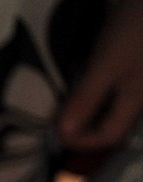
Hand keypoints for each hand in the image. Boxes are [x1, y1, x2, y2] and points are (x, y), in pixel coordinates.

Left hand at [57, 0, 142, 150]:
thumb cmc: (133, 33)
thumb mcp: (105, 67)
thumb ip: (86, 99)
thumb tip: (64, 133)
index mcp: (135, 102)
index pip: (108, 136)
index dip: (81, 142)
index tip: (54, 134)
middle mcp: (136, 95)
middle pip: (107, 122)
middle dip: (79, 127)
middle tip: (52, 121)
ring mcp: (133, 78)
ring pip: (106, 105)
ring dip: (81, 109)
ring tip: (57, 106)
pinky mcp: (126, 63)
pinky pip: (106, 87)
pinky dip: (87, 91)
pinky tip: (72, 84)